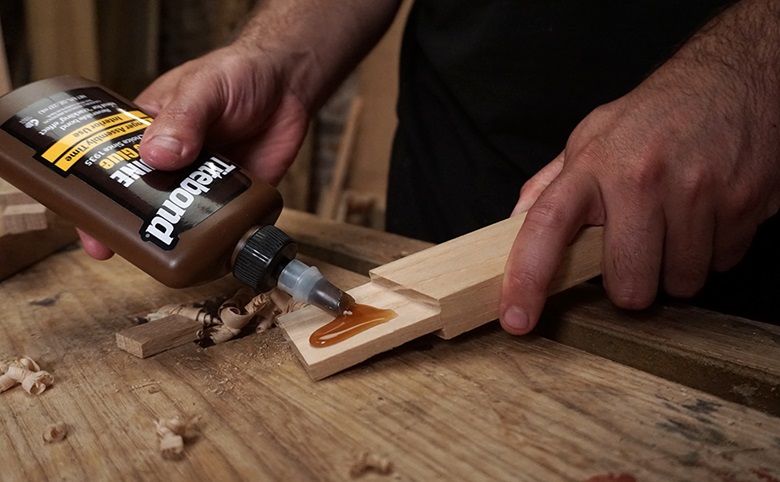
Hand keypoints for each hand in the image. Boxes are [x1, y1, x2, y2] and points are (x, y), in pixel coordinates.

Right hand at [78, 44, 309, 258]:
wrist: (289, 83)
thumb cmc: (237, 74)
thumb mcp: (202, 89)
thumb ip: (182, 119)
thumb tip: (158, 155)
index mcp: (150, 132)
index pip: (112, 166)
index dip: (94, 195)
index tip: (86, 221)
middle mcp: (173, 162)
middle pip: (143, 200)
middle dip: (128, 226)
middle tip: (113, 249)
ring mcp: (204, 181)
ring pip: (181, 217)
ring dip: (173, 236)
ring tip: (163, 257)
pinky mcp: (238, 195)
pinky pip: (225, 223)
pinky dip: (218, 239)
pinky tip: (212, 255)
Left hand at [499, 7, 779, 333]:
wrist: (732, 79)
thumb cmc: (655, 117)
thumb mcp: (592, 137)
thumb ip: (551, 185)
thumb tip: (513, 225)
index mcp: (591, 164)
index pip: (545, 226)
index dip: (526, 279)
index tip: (516, 319)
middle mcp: (639, 178)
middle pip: (626, 284)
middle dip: (631, 281)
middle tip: (638, 247)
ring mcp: (694, 191)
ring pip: (680, 283)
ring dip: (677, 266)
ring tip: (677, 222)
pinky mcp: (740, 203)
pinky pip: (722, 264)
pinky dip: (714, 250)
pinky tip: (707, 214)